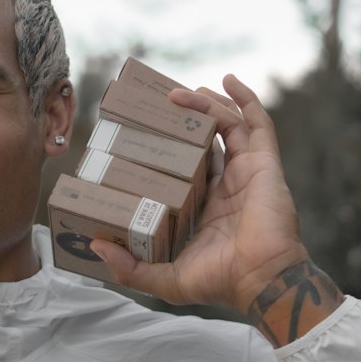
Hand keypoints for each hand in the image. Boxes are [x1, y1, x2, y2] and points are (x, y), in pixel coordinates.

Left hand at [89, 75, 341, 337]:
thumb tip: (96, 247)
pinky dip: (245, 99)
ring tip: (181, 91)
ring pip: (228, 125)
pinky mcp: (264, 163)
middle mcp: (229, 185)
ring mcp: (248, 171)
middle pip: (207, 140)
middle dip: (187, 118)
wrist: (261, 279)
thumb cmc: (221, 281)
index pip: (189, 167)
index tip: (147, 133)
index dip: (171, 148)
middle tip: (162, 103)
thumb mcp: (165, 279)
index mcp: (209, 207)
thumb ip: (130, 269)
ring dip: (207, 104)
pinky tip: (228, 80)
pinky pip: (257, 122)